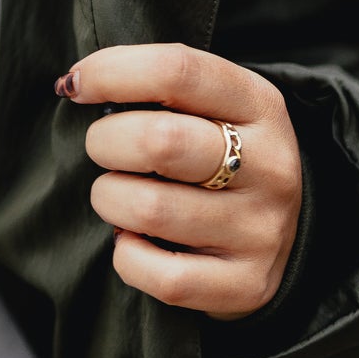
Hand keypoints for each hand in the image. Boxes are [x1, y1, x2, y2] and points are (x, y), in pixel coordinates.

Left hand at [55, 42, 303, 321]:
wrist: (282, 232)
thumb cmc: (216, 153)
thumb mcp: (208, 104)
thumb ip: (156, 86)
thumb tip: (76, 84)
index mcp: (258, 105)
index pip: (177, 72)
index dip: (111, 73)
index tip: (76, 87)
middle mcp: (270, 166)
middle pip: (158, 141)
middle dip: (104, 143)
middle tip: (105, 151)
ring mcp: (262, 230)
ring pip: (148, 209)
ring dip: (110, 200)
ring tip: (120, 197)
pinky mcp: (247, 285)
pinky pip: (161, 276)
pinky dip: (128, 256)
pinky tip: (135, 241)